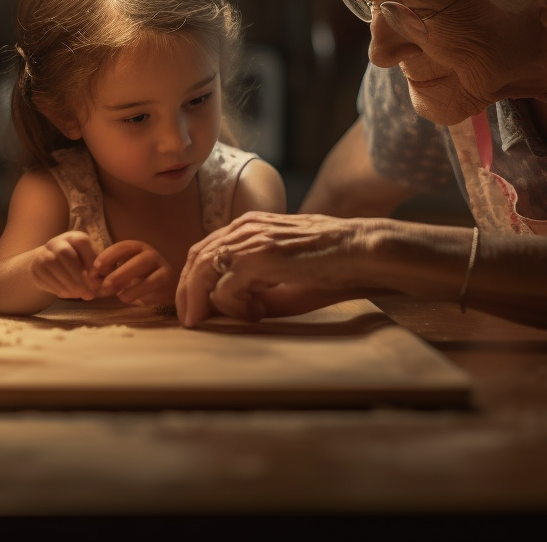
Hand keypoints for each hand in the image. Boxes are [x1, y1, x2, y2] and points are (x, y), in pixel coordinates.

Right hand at [28, 231, 101, 299]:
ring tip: (81, 295)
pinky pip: (46, 278)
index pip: (82, 242)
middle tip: (90, 294)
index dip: (91, 260)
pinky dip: (59, 288)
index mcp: (73, 237)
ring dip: (69, 284)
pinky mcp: (35, 268)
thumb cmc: (76, 264)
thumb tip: (109, 279)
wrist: (46, 265)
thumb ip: (99, 268)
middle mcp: (56, 242)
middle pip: (66, 254)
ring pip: (54, 266)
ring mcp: (43, 254)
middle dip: (79, 276)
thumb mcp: (88, 261)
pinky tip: (69, 295)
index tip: (98, 279)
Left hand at [91, 240, 175, 306]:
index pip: (123, 247)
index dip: (109, 255)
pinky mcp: (167, 279)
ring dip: (129, 282)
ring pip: (146, 267)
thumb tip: (91, 280)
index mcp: (136, 249)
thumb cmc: (138, 282)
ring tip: (117, 295)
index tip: (96, 268)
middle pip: (136, 257)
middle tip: (105, 286)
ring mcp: (160, 265)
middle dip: (118, 272)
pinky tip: (128, 298)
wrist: (164, 293)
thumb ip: (106, 276)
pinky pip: (154, 282)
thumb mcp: (121, 276)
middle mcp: (149, 254)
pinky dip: (139, 291)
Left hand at [177, 211, 363, 326]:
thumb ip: (255, 281)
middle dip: (187, 292)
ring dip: (203, 302)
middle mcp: (244, 228)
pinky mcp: (257, 259)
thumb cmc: (331, 262)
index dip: (194, 278)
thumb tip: (229, 307)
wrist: (359, 249)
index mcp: (250, 225)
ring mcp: (249, 241)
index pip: (205, 248)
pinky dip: (233, 308)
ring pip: (201, 272)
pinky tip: (256, 316)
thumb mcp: (284, 269)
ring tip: (207, 323)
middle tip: (190, 320)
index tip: (195, 305)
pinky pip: (224, 290)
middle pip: (195, 258)